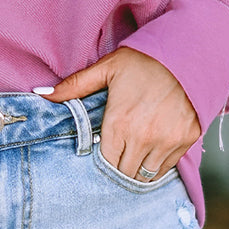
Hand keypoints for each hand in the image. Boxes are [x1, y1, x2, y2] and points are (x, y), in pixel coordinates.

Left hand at [44, 48, 200, 180]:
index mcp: (118, 123)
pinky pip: (168, 167)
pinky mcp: (187, 140)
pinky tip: (151, 152)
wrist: (187, 53)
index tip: (101, 154)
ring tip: (132, 157)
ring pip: (146, 176)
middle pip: (124, 174)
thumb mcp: (106, 69)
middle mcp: (143, 138)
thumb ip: (73, 86)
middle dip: (118, 169)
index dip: (102, 162)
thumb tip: (41, 94)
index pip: (105, 163)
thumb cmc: (143, 61)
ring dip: (137, 171)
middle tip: (116, 158)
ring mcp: (167, 141)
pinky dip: (158, 166)